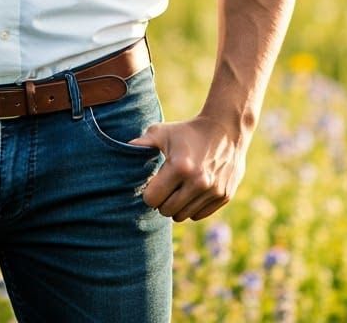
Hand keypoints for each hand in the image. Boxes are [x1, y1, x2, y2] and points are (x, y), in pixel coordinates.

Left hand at [129, 116, 246, 220]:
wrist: (225, 129)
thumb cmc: (187, 131)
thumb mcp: (162, 132)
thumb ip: (141, 143)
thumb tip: (121, 150)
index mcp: (179, 167)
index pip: (153, 200)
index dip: (149, 193)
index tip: (152, 184)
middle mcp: (198, 182)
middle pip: (167, 211)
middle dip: (162, 201)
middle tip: (164, 187)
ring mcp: (213, 191)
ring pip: (183, 216)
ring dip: (176, 206)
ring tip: (177, 189)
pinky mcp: (224, 196)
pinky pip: (199, 216)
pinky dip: (192, 208)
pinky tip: (192, 191)